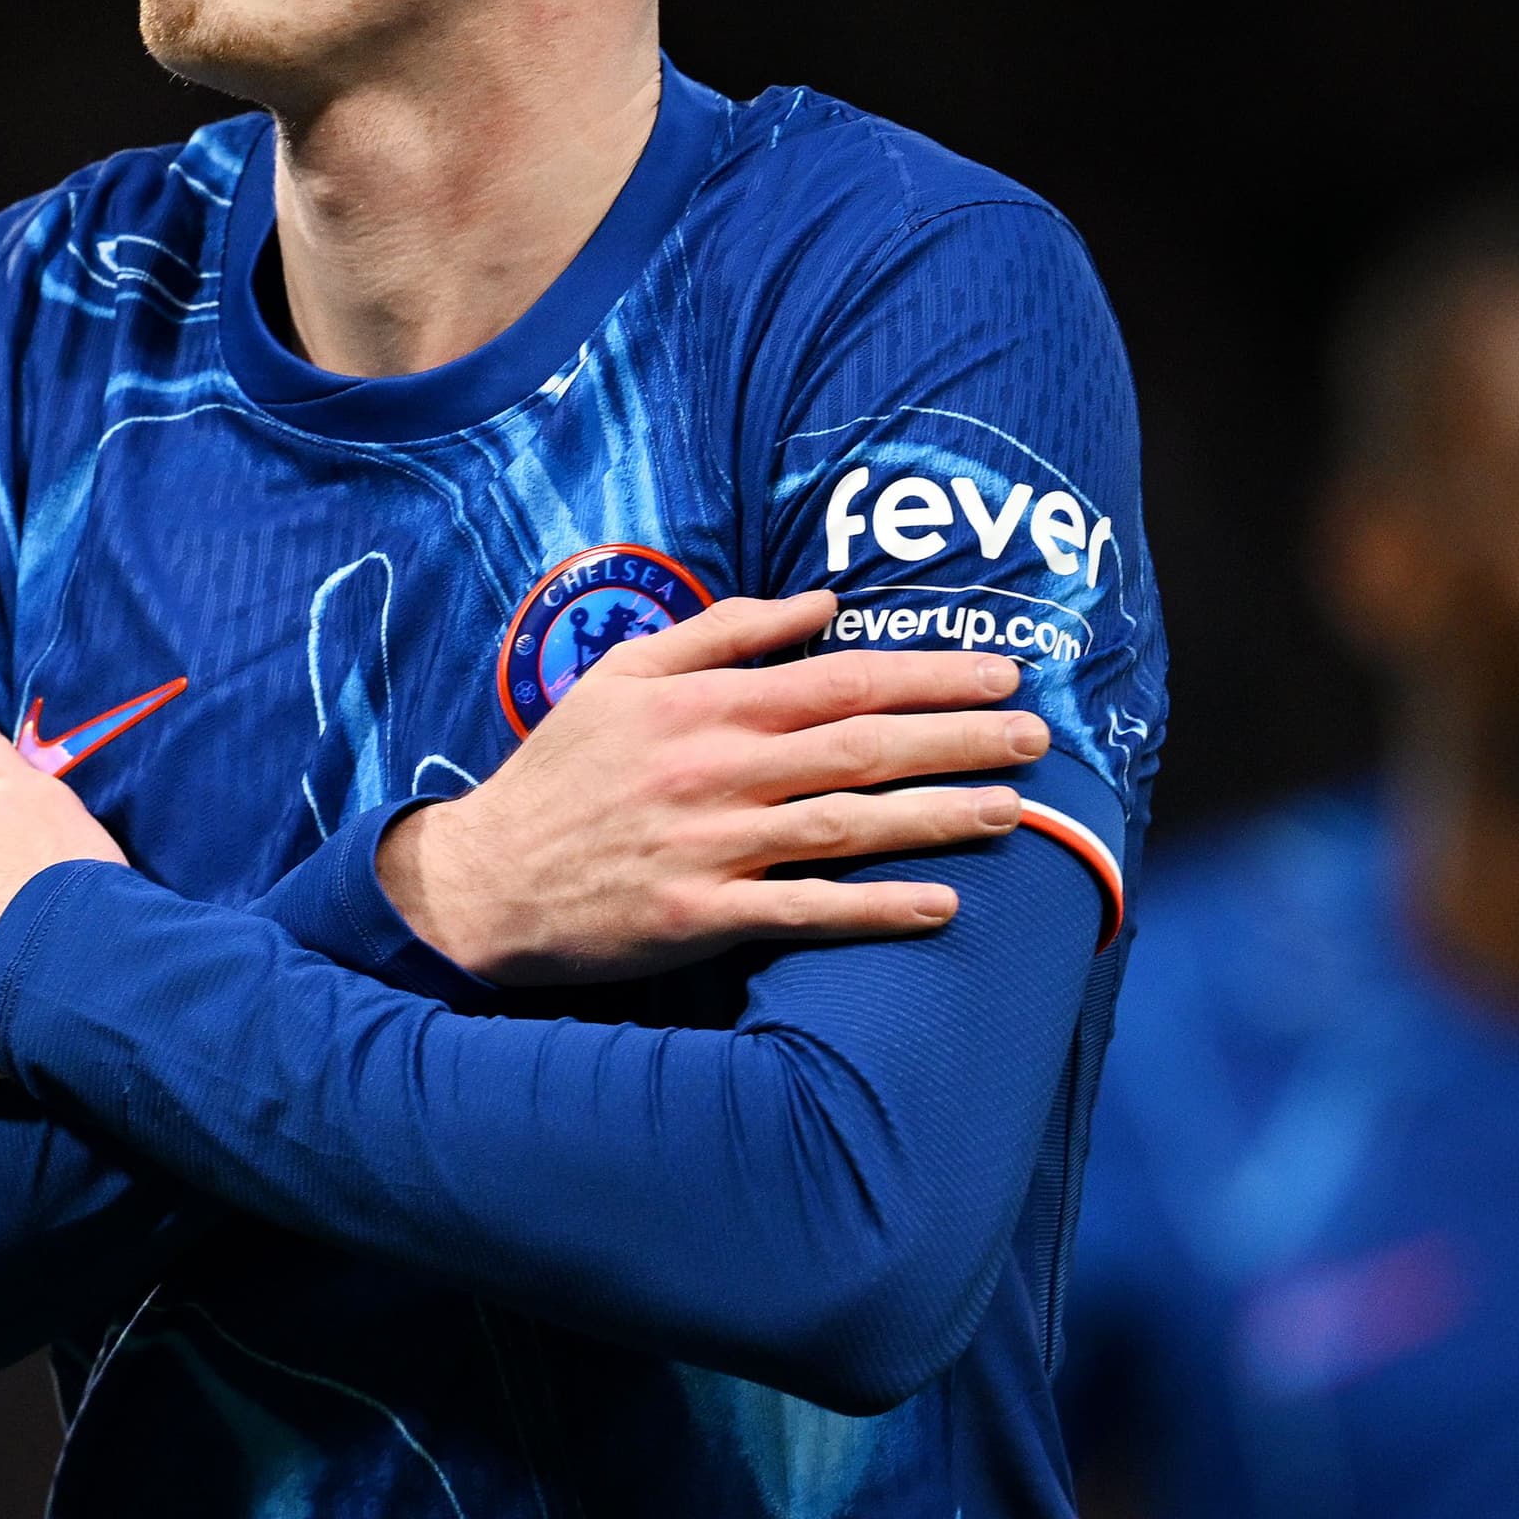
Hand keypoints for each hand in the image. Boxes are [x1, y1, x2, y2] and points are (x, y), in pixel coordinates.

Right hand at [375, 589, 1044, 983]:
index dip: (926, 674)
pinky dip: (872, 909)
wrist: (482, 879)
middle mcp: (713, 769)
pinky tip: (939, 906)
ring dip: (934, 816)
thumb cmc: (561, 771)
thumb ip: (721, 632)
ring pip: (844, 824)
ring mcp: (707, 845)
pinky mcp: (697, 917)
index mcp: (702, 706)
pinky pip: (801, 910)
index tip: (1000, 673)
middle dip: (956, 736)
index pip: (837, 678)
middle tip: (1036, 736)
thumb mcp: (623, 675)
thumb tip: (821, 602)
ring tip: (1012, 811)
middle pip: (858, 746)